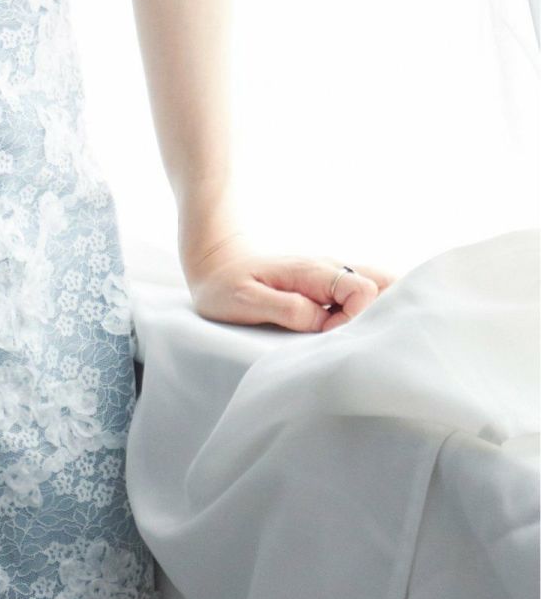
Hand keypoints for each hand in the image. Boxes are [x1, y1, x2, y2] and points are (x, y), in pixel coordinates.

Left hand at [181, 228, 398, 332]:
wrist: (213, 258)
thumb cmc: (223, 283)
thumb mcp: (244, 300)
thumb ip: (285, 309)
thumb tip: (322, 321)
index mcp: (312, 272)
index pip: (361, 291)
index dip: (354, 320)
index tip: (326, 337)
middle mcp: (329, 269)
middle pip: (385, 283)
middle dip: (386, 312)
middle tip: (359, 340)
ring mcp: (331, 275)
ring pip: (379, 286)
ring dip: (382, 311)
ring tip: (363, 339)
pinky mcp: (328, 285)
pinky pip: (364, 293)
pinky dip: (373, 310)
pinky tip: (359, 332)